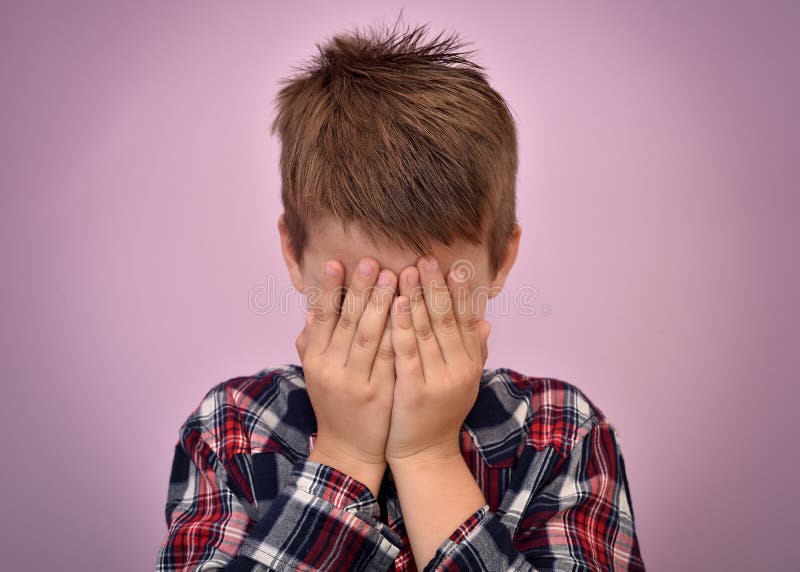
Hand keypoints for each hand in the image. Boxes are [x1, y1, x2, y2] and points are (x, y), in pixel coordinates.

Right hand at [295, 257, 397, 494]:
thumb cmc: (334, 403)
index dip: (329, 289)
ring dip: (382, 304)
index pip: (320, 318)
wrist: (349, 449)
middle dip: (359, 289)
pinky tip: (409, 311)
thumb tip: (312, 309)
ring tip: (393, 276)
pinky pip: (391, 358)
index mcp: (314, 360)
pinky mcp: (379, 394)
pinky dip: (399, 333)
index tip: (337, 262)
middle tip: (371, 261)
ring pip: (370, 337)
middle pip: (347, 322)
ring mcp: (356, 383)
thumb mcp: (316, 373)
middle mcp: (331, 370)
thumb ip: (312, 341)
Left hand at [385, 255, 490, 465]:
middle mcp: (460, 370)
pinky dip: (401, 326)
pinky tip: (394, 304)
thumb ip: (474, 351)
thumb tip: (487, 321)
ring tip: (407, 271)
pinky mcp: (414, 390)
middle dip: (436, 286)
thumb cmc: (440, 412)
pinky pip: (407, 352)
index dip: (460, 292)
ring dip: (416, 298)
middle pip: (447, 320)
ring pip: (427, 331)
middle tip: (426, 258)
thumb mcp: (463, 382)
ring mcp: (438, 381)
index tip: (453, 265)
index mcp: (471, 364)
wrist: (425, 453)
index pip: (467, 320)